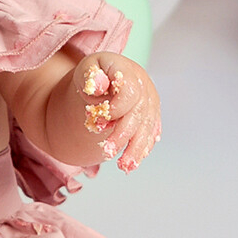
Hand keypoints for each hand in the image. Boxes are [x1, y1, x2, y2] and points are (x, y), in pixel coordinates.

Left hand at [74, 52, 159, 173]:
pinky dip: (142, 149)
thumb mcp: (86, 70)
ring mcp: (150, 102)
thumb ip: (90, 77)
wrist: (105, 79)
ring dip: (136, 149)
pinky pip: (150, 134)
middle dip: (123, 135)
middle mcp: (144, 86)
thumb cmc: (93, 75)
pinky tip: (133, 162)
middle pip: (139, 114)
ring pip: (147, 128)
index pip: (129, 91)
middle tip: (108, 152)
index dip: (115, 109)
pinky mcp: (151, 116)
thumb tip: (97, 86)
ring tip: (124, 167)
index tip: (98, 121)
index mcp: (128, 71)